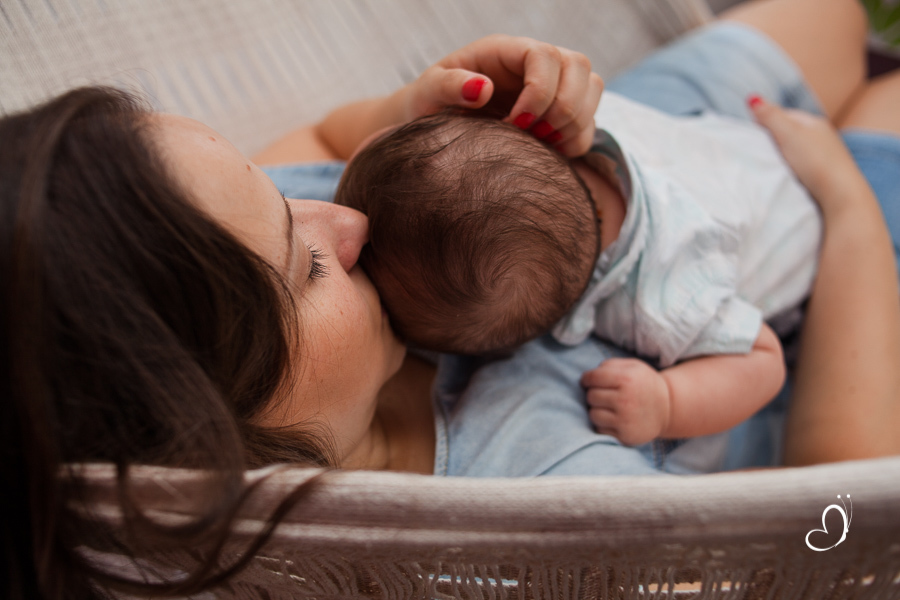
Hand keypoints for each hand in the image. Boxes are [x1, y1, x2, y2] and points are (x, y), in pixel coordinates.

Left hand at [405, 34, 603, 156]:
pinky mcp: (559, 114)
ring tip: (539, 143)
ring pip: (592, 89)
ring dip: (575, 123)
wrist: (435, 126)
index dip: (540, 90)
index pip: (545, 55)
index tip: (516, 123)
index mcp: (506, 51)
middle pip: (580, 67)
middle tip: (531, 135)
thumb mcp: (428, 93)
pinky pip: (588, 122)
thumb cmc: (429, 105)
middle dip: (564, 107)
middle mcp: (535, 64)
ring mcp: (553, 87)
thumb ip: (448, 86)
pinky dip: (576, 141)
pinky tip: (547, 153)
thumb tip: (481, 88)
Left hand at [580, 358, 670, 445]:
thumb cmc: (644, 384)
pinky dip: (603, 424)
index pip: (592, 378)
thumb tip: (587, 377)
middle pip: (591, 396)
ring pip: (593, 414)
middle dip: (594, 394)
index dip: (587, 379)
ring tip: (608, 407)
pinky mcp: (624, 435)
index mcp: (626, 379)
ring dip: (597, 410)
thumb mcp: (632, 367)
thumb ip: (609, 365)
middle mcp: (625, 400)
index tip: (589, 381)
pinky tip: (614, 418)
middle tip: (604, 394)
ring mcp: (625, 419)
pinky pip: (599, 429)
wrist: (668, 409)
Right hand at [748, 95, 868, 216]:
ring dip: (783, 154)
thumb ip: (770, 116)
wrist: (840, 194)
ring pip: (797, 149)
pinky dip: (793, 168)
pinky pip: (803, 165)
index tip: (749, 134)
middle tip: (756, 150)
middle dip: (773, 138)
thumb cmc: (814, 161)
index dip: (765, 121)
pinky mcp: (826, 173)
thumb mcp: (788, 134)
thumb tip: (752, 97)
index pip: (784, 114)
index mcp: (814, 122)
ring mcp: (826, 154)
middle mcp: (822, 135)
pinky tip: (787, 176)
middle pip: (790, 132)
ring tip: (770, 165)